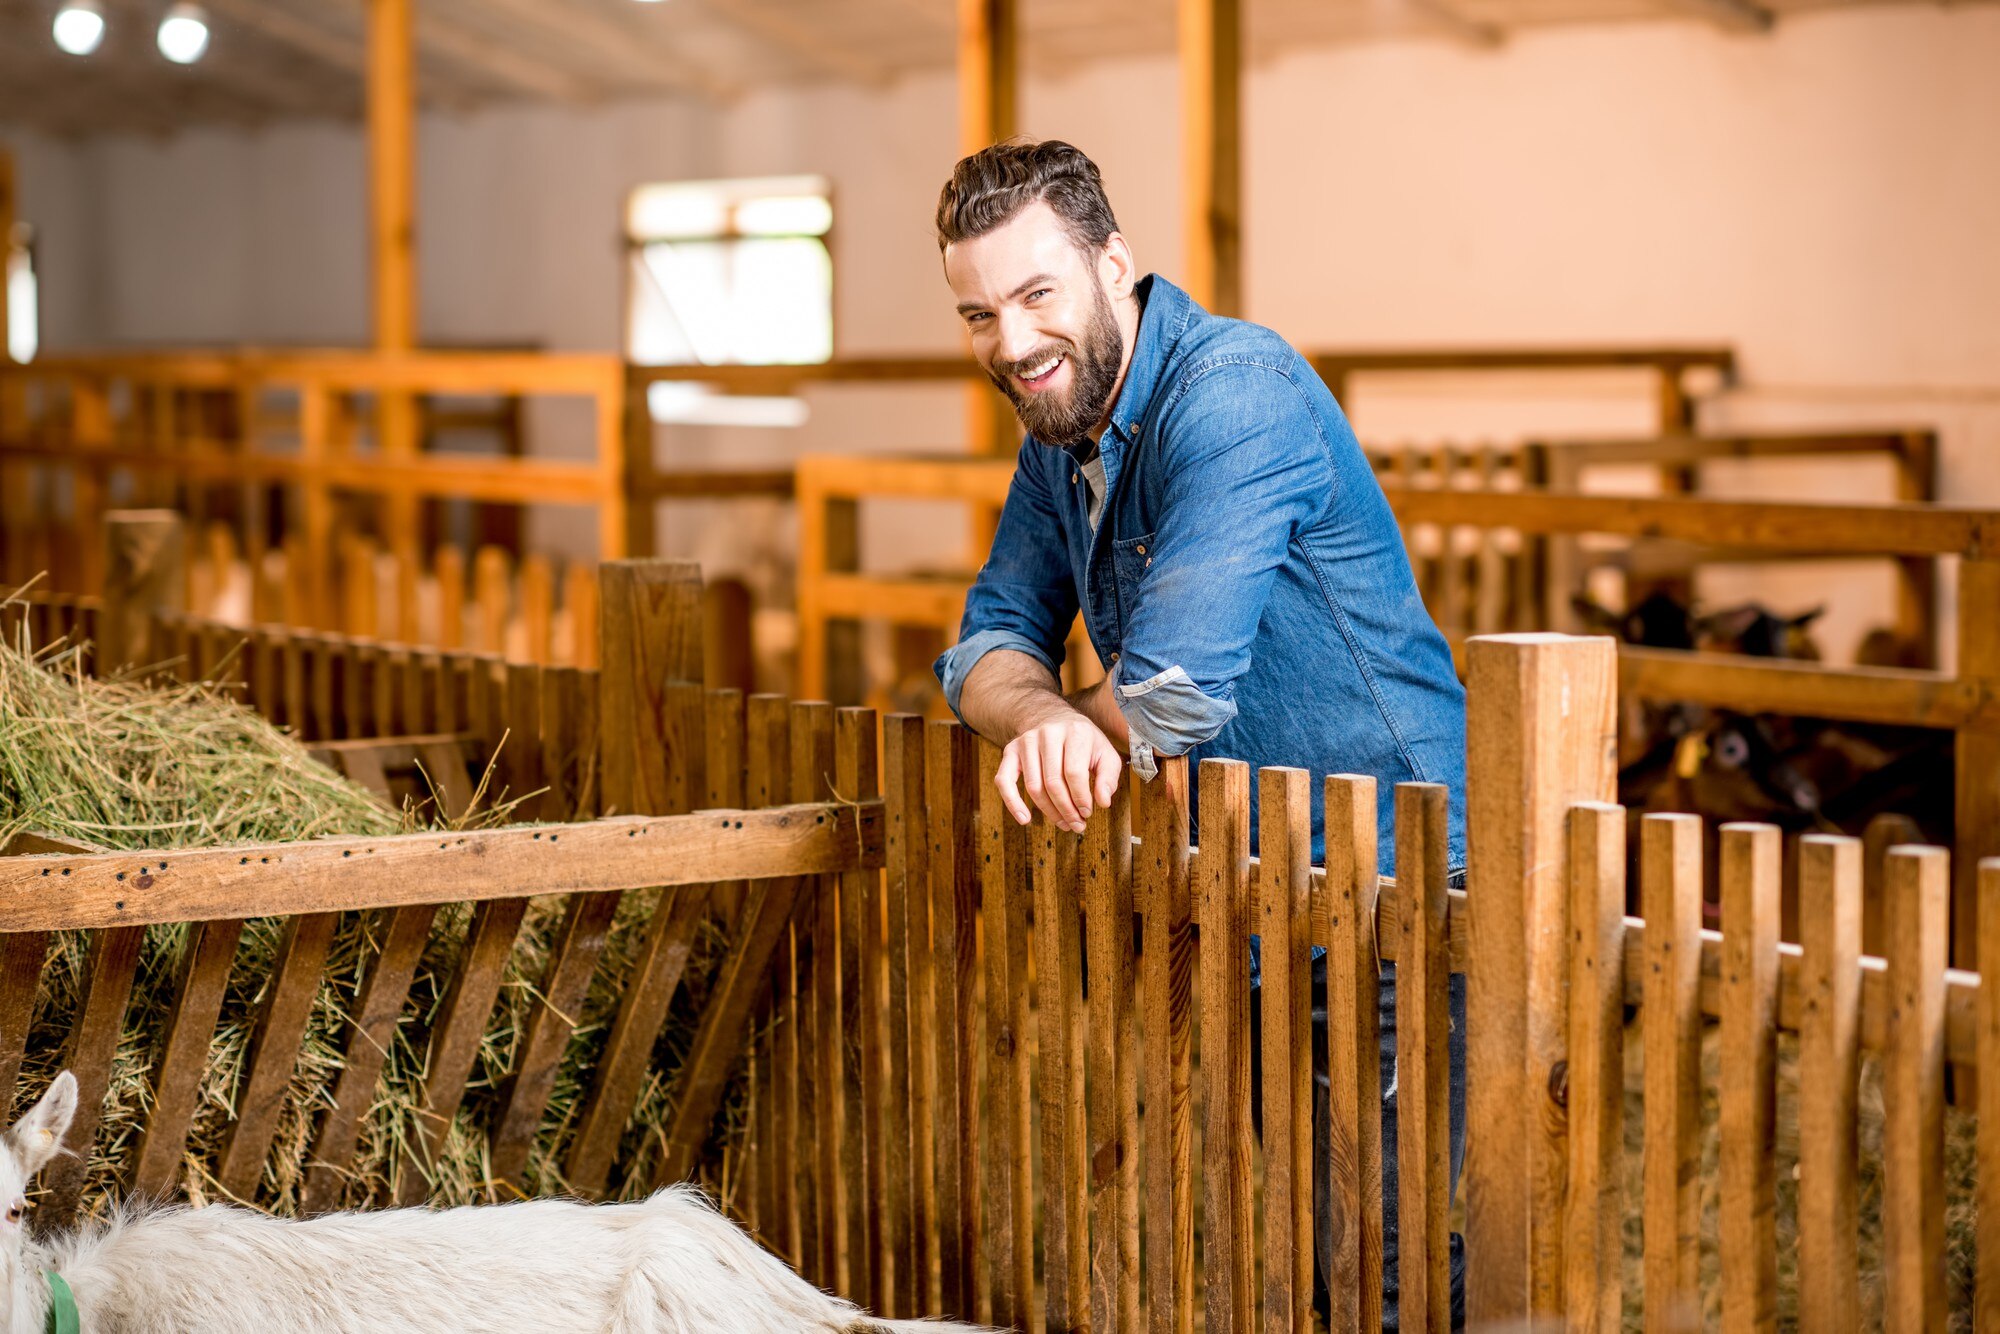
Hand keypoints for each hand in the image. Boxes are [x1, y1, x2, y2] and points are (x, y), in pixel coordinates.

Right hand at [993, 709, 1122, 832]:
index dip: (1081, 798)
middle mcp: (1048, 734)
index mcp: (1074, 732)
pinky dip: (1012, 802)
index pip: (1074, 773)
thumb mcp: (1105, 754)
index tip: (1087, 812)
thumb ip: (1109, 777)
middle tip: (1076, 824)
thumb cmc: (1083, 742)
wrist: (1055, 718)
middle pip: (1053, 783)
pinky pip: (1004, 780)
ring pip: (1033, 786)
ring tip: (1062, 823)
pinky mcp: (1011, 751)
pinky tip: (1024, 818)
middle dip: (1066, 809)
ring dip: (1048, 811)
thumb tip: (1103, 802)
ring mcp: (1026, 741)